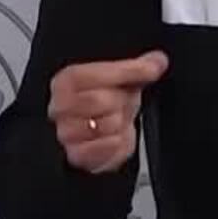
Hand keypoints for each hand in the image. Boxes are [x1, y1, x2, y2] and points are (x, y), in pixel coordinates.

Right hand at [47, 51, 169, 173]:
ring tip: (116, 120)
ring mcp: (65, 134)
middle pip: (99, 101)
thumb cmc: (106, 103)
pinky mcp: (77, 156)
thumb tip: (158, 62)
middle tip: (121, 103)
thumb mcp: (123, 79)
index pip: (93, 73)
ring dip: (120, 124)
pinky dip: (119, 144)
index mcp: (66, 82)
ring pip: (106, 126)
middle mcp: (59, 108)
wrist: (101, 134)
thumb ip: (139, 67)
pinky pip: (108, 147)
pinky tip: (116, 137)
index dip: (126, 71)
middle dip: (120, 102)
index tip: (149, 70)